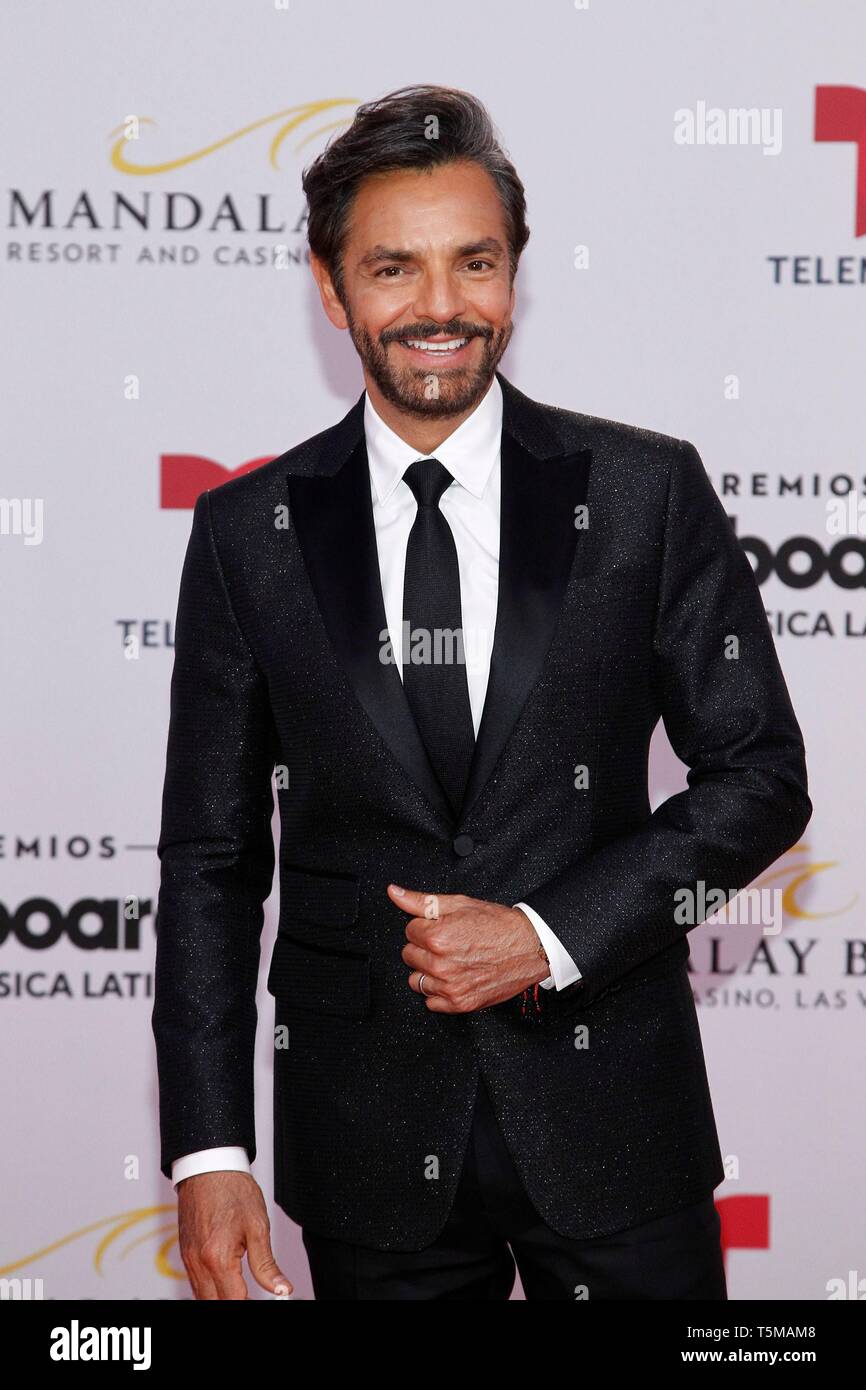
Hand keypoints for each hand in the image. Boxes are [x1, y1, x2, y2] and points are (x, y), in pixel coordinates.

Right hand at [177, 1170, 292, 1299]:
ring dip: (221, 1298)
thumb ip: (267, 1264)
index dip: (251, 1305)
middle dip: (234, 1302)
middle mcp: (198, 1263)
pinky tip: (224, 1283)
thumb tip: (281, 1289)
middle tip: (253, 1297)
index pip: (235, 1301)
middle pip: (214, 1304)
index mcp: (217, 1258)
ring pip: (202, 1297)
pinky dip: (209, 1290)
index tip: (264, 1301)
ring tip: (241, 1291)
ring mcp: (188, 1259)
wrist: (208, 1167)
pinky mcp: (185, 1253)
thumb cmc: (232, 1190)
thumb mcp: (258, 1226)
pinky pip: (195, 1283)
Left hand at [387, 884, 548, 1012]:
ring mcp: (450, 986)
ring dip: (428, 971)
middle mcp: (441, 964)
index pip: (409, 931)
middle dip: (424, 948)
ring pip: (416, 980)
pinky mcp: (460, 1003)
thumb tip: (394, 893)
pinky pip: (431, 1002)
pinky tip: (454, 978)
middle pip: (409, 956)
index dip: (426, 927)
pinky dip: (439, 992)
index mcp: (438, 936)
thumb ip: (421, 901)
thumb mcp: (460, 904)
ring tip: (450, 962)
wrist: (529, 947)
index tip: (442, 928)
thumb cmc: (499, 925)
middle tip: (449, 944)